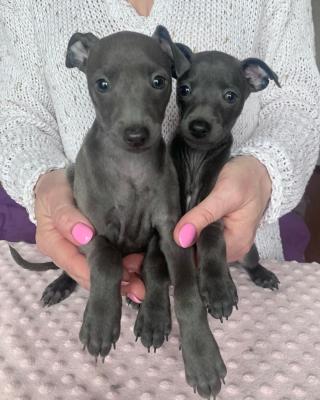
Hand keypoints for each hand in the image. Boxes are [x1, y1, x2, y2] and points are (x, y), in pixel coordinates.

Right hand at [34, 169, 144, 300]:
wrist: (59, 182)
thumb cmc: (56, 188)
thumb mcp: (55, 196)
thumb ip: (66, 215)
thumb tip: (84, 235)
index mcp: (53, 245)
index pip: (76, 266)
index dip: (99, 273)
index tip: (125, 274)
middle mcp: (67, 254)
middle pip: (90, 275)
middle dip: (116, 280)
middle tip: (141, 282)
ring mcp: (80, 253)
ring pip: (101, 271)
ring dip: (124, 276)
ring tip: (145, 278)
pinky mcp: (94, 247)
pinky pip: (108, 260)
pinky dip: (125, 265)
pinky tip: (141, 266)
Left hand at [173, 156, 271, 261]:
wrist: (259, 170)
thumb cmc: (246, 180)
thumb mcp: (224, 194)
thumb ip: (202, 216)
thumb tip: (179, 238)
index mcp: (236, 245)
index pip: (202, 258)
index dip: (183, 249)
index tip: (167, 236)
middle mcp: (234, 250)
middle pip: (200, 254)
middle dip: (183, 241)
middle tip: (168, 225)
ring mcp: (228, 243)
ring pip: (199, 246)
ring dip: (187, 235)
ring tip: (175, 220)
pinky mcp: (223, 234)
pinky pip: (203, 237)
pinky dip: (193, 229)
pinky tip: (185, 220)